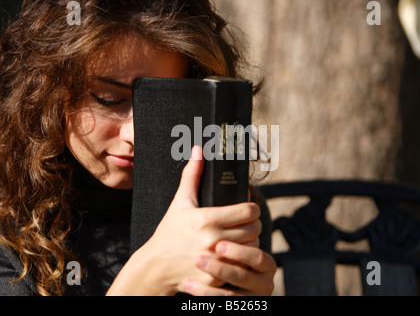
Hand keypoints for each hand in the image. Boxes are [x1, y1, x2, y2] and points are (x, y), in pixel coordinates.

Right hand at [107, 146, 265, 295]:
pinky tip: (233, 254)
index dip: (252, 208)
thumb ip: (192, 175)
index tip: (248, 209)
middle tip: (245, 223)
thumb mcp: (180, 202)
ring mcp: (215, 260)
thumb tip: (198, 151)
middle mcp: (212, 240)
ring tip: (240, 238)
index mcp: (207, 219)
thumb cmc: (169, 232)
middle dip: (253, 224)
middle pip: (254, 229)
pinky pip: (241, 267)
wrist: (156, 265)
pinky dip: (241, 260)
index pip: (249, 211)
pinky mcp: (215, 278)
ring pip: (252, 248)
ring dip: (250, 242)